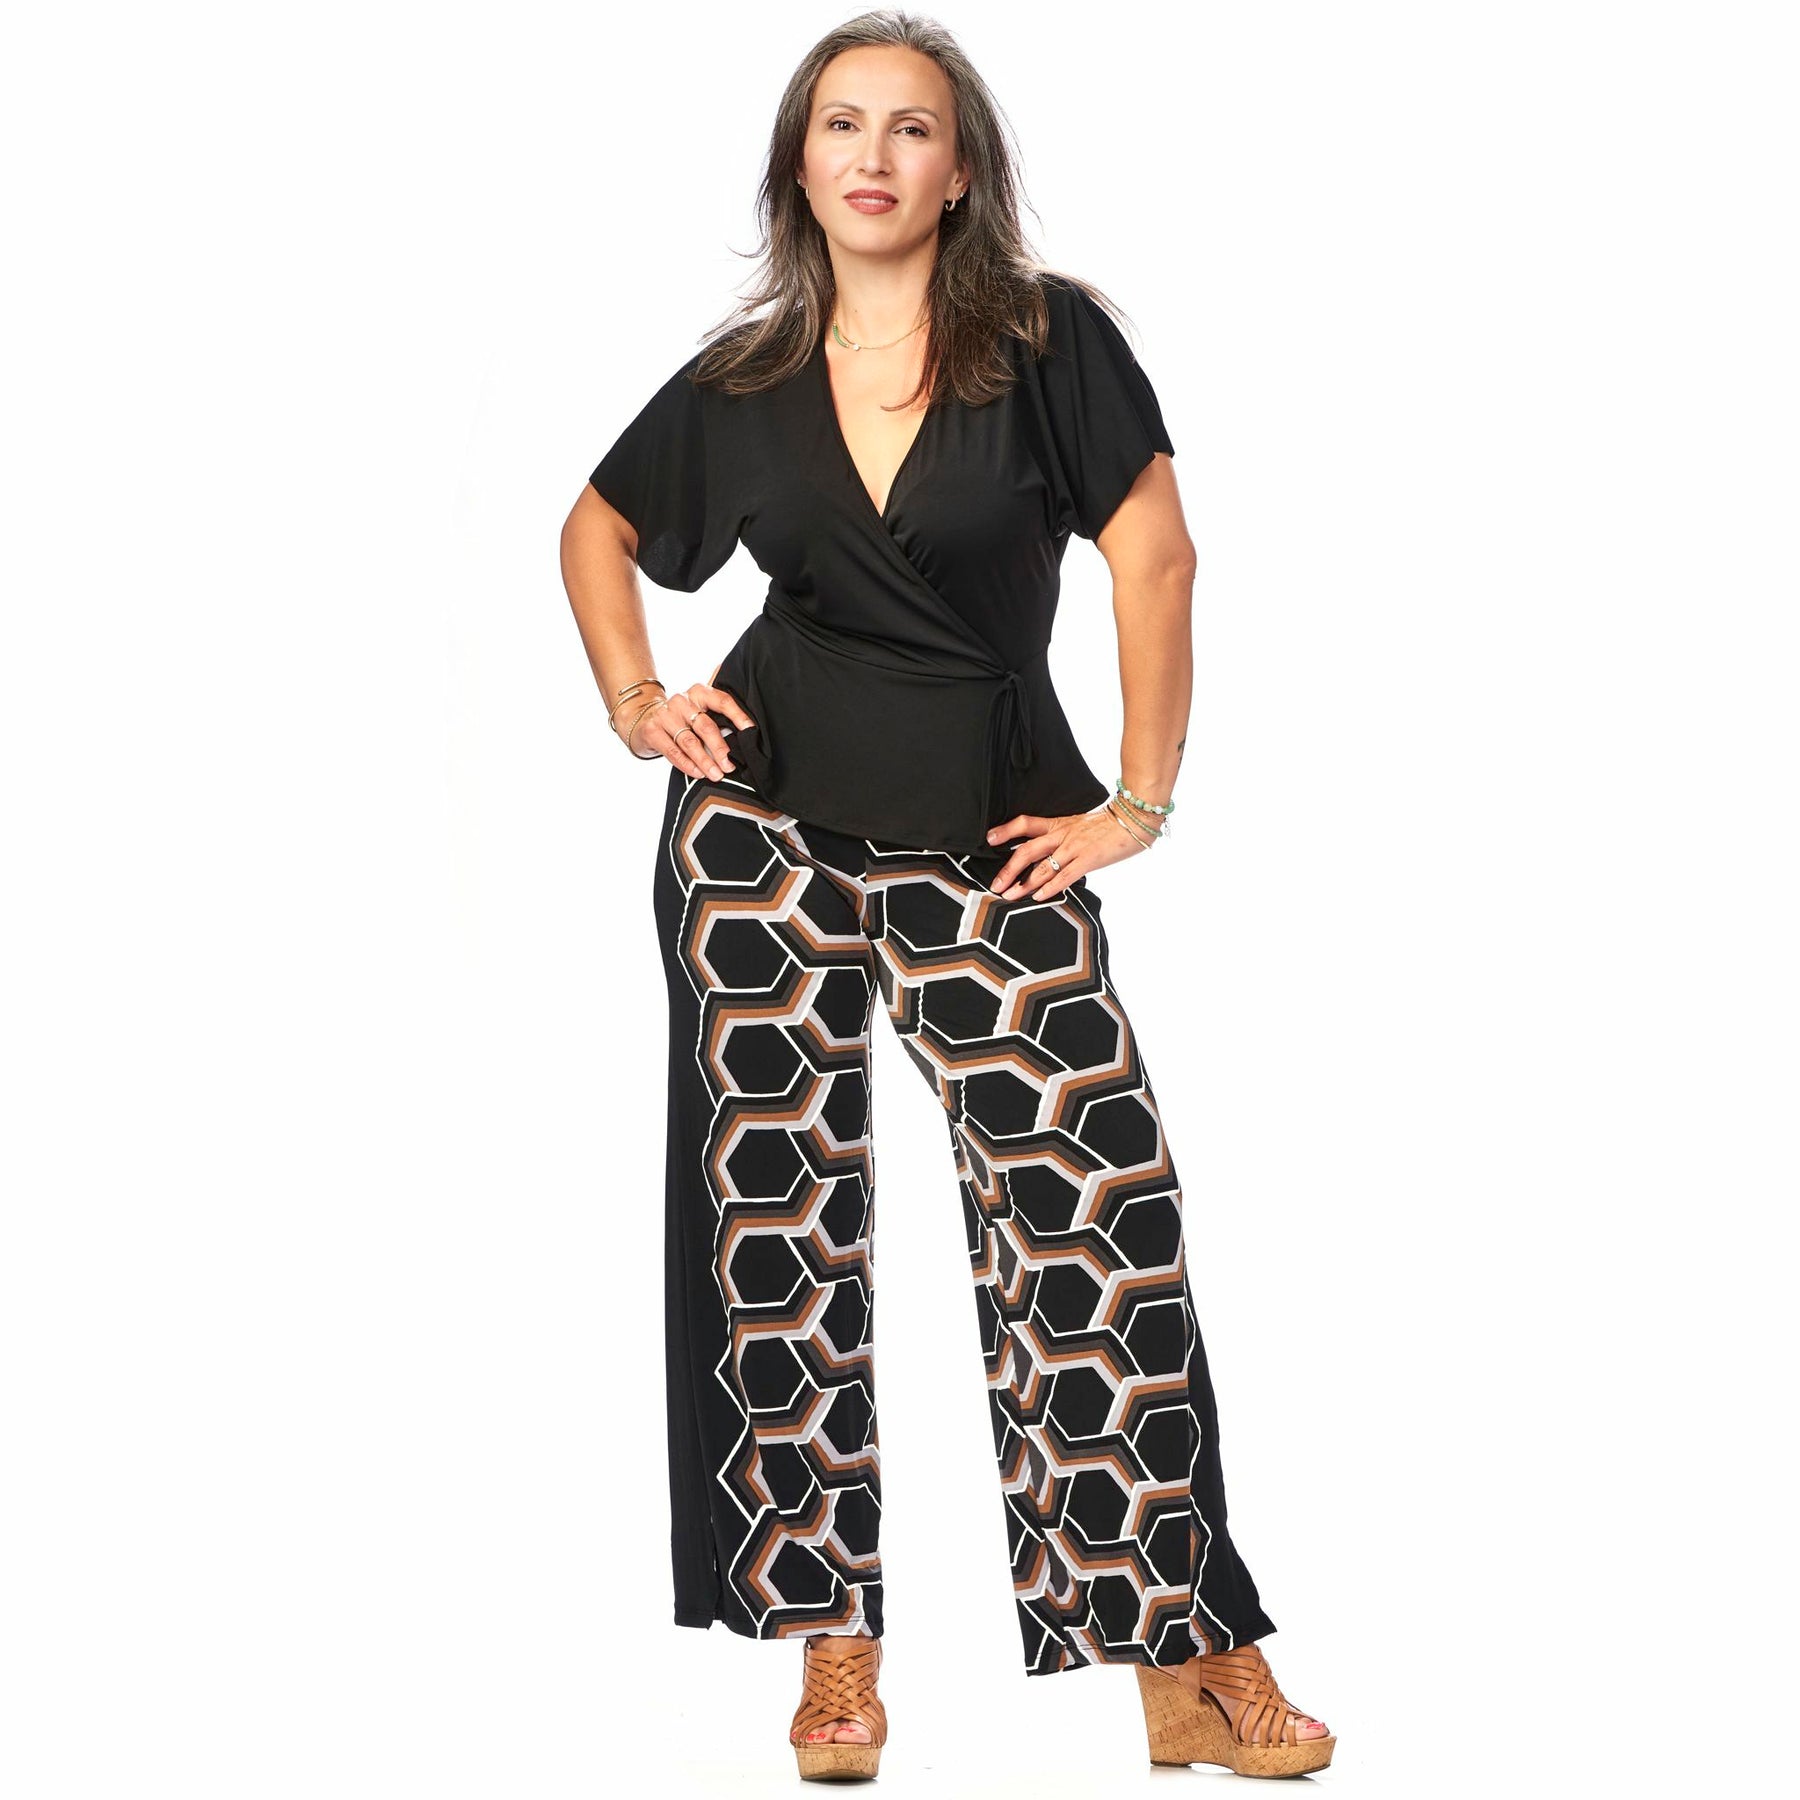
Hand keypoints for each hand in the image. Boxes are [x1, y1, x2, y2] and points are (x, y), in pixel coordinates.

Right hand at [623, 675, 754, 780]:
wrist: (645, 718)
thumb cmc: (683, 716)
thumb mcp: (700, 706)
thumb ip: (721, 706)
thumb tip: (749, 708)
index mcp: (699, 692)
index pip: (722, 700)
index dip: (738, 715)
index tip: (751, 731)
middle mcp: (681, 700)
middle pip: (705, 726)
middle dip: (720, 748)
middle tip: (730, 765)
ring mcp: (665, 715)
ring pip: (689, 741)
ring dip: (705, 761)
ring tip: (717, 775)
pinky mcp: (652, 730)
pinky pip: (673, 751)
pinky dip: (687, 764)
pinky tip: (699, 773)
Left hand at [984, 803, 1153, 900]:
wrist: (1133, 819)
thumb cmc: (1107, 824)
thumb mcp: (1078, 824)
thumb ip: (1060, 836)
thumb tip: (1044, 852)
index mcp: (1058, 824)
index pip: (1026, 823)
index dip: (1006, 830)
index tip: (988, 838)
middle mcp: (1062, 835)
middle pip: (1027, 850)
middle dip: (1009, 869)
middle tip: (995, 884)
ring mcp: (1075, 848)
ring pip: (1042, 867)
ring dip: (1024, 884)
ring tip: (1010, 896)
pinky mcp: (1089, 860)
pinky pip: (1065, 876)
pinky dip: (1050, 888)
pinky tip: (1038, 897)